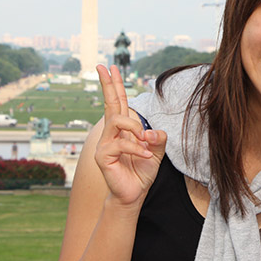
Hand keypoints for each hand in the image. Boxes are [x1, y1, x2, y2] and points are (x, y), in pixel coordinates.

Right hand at [94, 64, 166, 206]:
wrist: (134, 194)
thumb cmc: (142, 171)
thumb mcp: (156, 151)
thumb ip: (158, 138)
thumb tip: (150, 131)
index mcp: (123, 129)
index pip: (119, 103)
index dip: (115, 86)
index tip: (110, 68)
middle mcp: (111, 133)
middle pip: (110, 104)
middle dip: (108, 84)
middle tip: (103, 67)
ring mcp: (105, 144)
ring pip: (117, 121)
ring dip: (135, 128)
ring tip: (145, 141)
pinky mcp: (102, 156)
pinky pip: (121, 144)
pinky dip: (137, 149)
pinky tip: (146, 156)